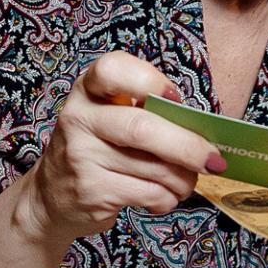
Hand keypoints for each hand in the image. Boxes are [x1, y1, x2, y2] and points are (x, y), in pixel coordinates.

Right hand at [14, 51, 222, 247]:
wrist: (52, 196)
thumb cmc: (99, 148)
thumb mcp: (110, 117)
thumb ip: (147, 113)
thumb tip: (203, 130)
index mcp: (88, 89)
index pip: (112, 69)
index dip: (149, 80)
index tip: (175, 98)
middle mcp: (78, 118)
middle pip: (142, 128)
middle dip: (188, 146)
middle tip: (215, 160)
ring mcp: (81, 156)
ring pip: (153, 168)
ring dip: (184, 179)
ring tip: (189, 181)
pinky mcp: (91, 191)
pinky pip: (147, 194)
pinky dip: (168, 198)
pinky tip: (165, 196)